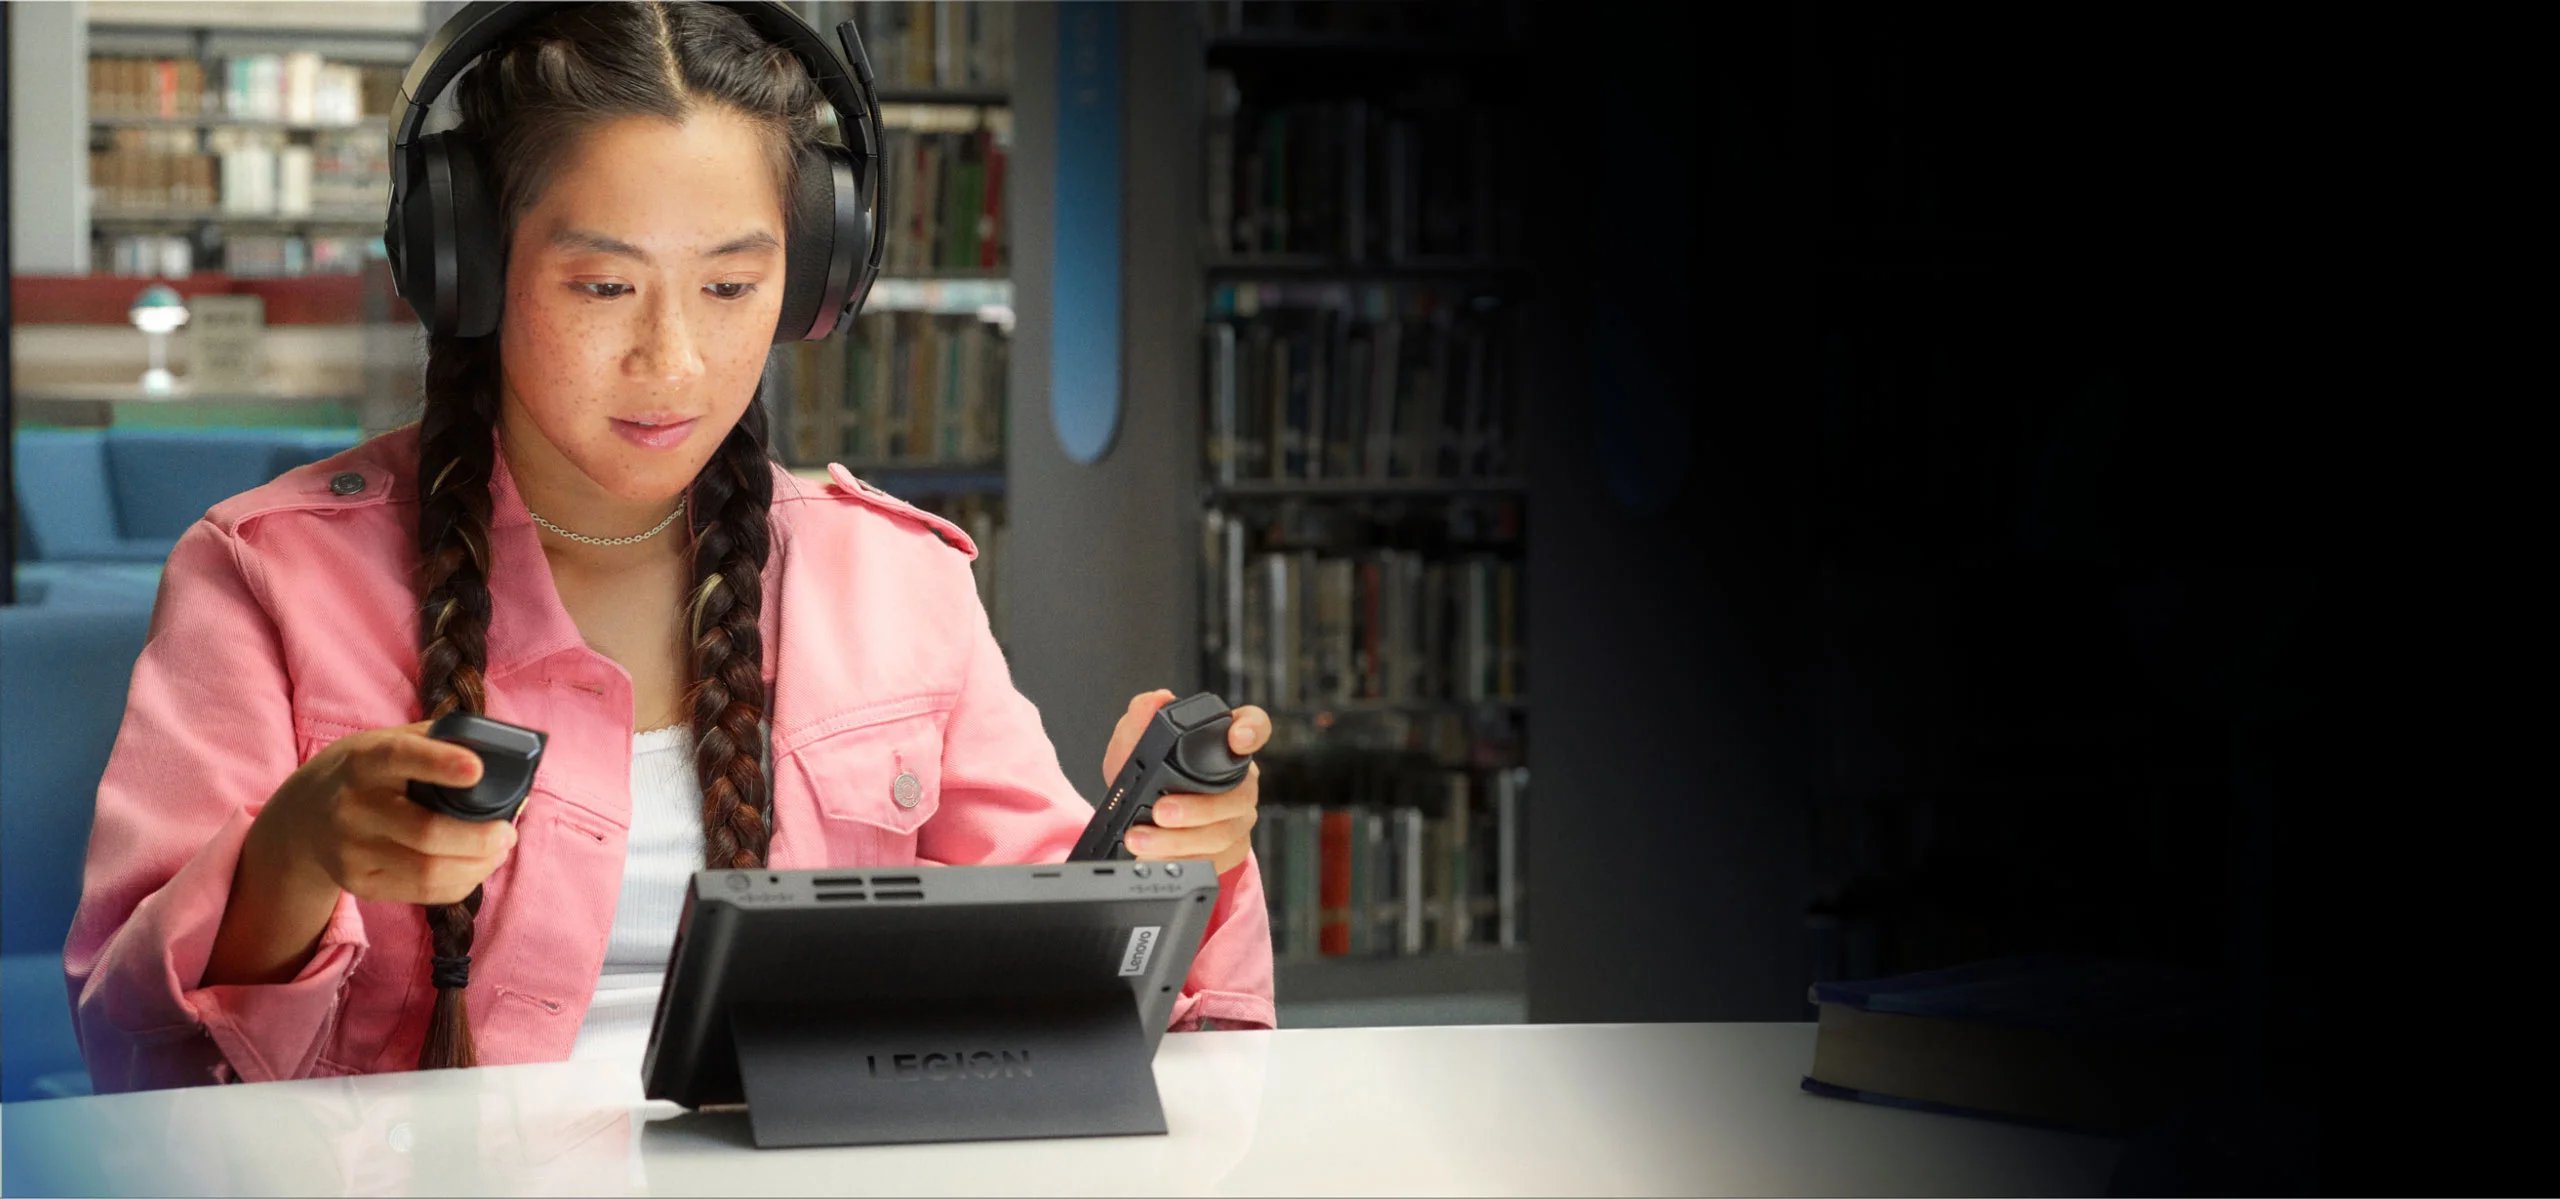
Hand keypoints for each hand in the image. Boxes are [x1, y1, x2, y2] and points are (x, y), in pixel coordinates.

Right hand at [254, 720, 521, 905]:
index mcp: (363, 762)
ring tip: (499, 850)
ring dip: (479, 865)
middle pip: (426, 832)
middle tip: (508, 832)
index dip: (439, 764)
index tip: (477, 769)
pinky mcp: (359, 884)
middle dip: (480, 838)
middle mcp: (352, 808)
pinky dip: (462, 882)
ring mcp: (351, 851)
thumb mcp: (386, 742)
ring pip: (429, 871)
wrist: (302, 817)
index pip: (398, 758)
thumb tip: (506, 755)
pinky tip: (476, 867)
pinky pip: (423, 892)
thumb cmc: (366, 773)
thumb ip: (437, 742)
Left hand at [1100, 690, 1268, 875]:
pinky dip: (1180, 861)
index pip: (1254, 727)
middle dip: (1197, 808)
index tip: (1236, 737)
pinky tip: (1154, 859)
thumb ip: (1140, 719)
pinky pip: (1214, 860)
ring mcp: (1237, 818)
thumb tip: (1155, 701)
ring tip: (1141, 840)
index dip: (1251, 730)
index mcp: (1225, 746)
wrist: (1146, 820)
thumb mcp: (1134, 746)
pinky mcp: (1230, 849)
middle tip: (1160, 811)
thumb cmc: (1150, 777)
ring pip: (1222, 833)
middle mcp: (1240, 782)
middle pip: (1237, 795)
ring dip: (1178, 840)